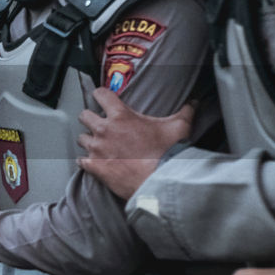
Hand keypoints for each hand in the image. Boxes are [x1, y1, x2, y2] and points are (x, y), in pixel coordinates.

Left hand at [77, 88, 195, 199]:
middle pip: (84, 116)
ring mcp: (97, 149)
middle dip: (90, 118)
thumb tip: (193, 103)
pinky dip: (86, 162)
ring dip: (88, 140)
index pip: (101, 95)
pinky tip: (92, 163)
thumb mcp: (179, 127)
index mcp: (121, 116)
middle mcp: (104, 130)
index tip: (102, 97)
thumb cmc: (168, 152)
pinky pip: (81, 161)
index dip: (101, 95)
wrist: (160, 180)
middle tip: (99, 124)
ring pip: (81, 138)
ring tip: (98, 145)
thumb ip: (185, 112)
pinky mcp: (94, 167)